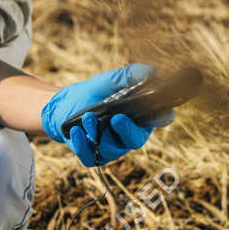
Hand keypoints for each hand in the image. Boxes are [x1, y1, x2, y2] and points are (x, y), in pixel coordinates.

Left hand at [40, 63, 176, 166]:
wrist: (67, 104)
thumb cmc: (95, 92)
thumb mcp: (111, 80)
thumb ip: (130, 76)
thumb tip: (151, 72)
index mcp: (142, 116)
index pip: (161, 118)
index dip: (161, 116)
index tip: (156, 111)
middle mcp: (131, 135)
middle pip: (137, 139)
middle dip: (126, 130)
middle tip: (116, 119)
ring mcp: (114, 148)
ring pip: (112, 148)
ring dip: (98, 132)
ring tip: (88, 117)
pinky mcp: (94, 156)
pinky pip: (91, 157)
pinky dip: (82, 144)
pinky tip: (76, 131)